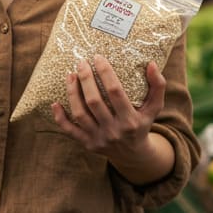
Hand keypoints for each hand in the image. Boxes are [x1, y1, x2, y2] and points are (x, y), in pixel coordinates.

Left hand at [51, 56, 165, 157]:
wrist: (133, 155)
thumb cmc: (142, 123)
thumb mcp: (154, 107)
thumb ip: (158, 86)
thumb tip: (150, 63)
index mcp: (130, 120)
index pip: (115, 92)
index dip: (105, 73)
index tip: (98, 57)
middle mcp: (114, 131)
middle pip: (94, 101)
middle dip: (85, 79)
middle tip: (80, 63)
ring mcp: (99, 138)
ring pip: (80, 114)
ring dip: (72, 93)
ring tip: (70, 75)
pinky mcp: (87, 144)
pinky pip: (69, 131)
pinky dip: (60, 117)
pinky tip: (55, 103)